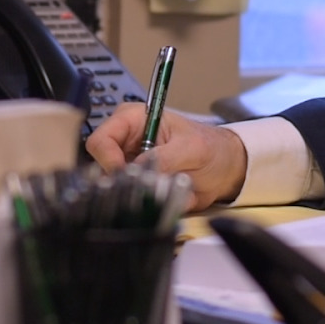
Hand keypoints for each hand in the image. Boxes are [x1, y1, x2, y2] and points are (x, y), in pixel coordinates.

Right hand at [84, 103, 247, 210]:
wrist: (224, 166)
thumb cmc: (209, 147)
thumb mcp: (192, 148)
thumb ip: (166, 157)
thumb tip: (140, 169)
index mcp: (132, 119)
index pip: (100, 141)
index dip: (109, 161)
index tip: (129, 177)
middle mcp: (123, 142)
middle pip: (101, 168)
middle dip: (128, 183)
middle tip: (153, 186)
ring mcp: (128, 165)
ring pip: (115, 189)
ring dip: (143, 194)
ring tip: (169, 188)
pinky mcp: (136, 185)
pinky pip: (132, 201)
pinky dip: (152, 204)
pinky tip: (171, 195)